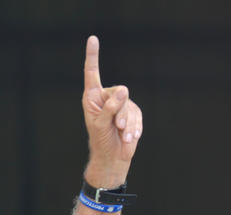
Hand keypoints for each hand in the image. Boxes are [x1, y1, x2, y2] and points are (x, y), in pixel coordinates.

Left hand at [81, 36, 142, 185]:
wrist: (113, 158)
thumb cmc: (101, 141)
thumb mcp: (101, 125)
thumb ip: (110, 107)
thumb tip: (124, 90)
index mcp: (92, 97)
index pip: (92, 73)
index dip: (93, 56)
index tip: (93, 39)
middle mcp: (106, 97)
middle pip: (120, 93)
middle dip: (121, 112)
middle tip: (117, 127)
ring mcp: (121, 105)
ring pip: (131, 105)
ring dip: (129, 124)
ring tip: (123, 136)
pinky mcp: (132, 113)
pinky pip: (138, 115)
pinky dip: (136, 128)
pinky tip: (130, 139)